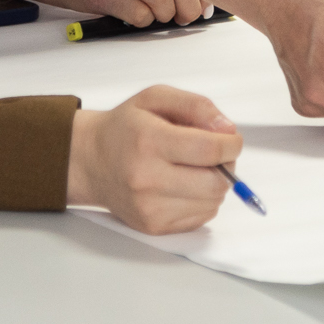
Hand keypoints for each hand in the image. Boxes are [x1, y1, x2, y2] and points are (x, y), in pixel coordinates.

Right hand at [65, 85, 239, 234]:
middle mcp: (147, 178)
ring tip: (195, 168)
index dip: (231, 144)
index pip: (209, 150)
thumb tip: (227, 130)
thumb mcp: (157, 98)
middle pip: (215, 183)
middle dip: (226, 166)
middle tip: (215, 155)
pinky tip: (185, 185)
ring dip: (215, 184)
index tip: (231, 140)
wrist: (92, 161)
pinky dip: (202, 200)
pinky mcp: (153, 226)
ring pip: (212, 202)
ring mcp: (149, 207)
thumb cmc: (126, 128)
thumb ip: (197, 106)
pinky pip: (201, 217)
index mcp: (149, 141)